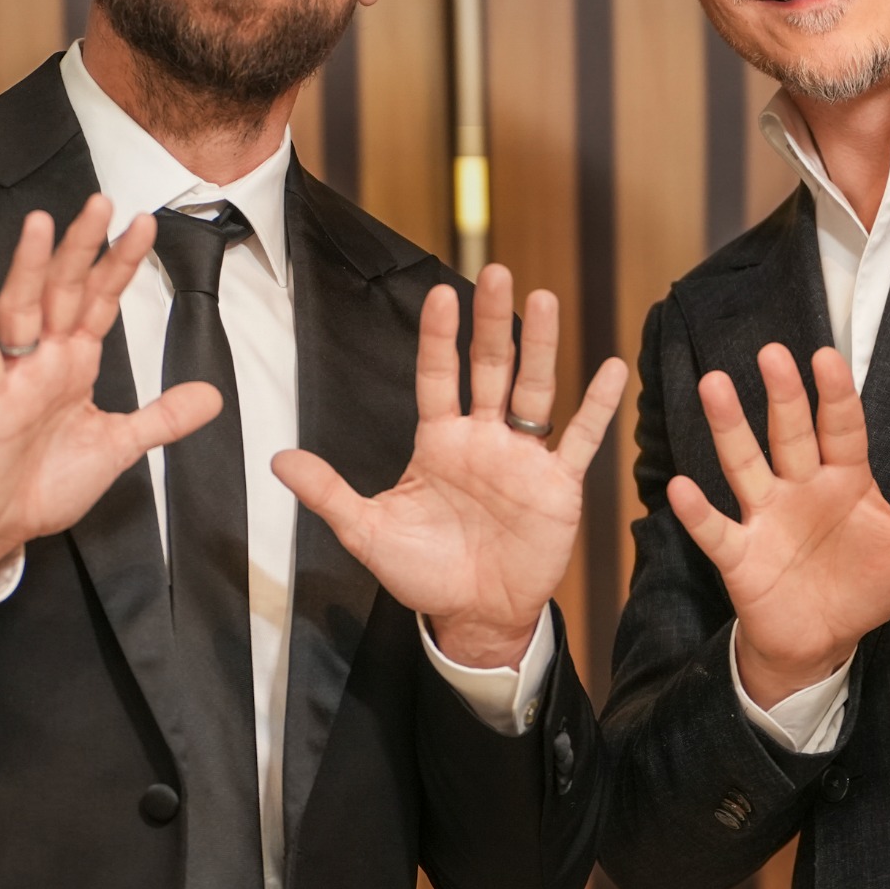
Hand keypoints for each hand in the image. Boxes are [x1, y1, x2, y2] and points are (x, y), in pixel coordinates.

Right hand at [0, 195, 221, 585]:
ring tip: (39, 223)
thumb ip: (162, 418)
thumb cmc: (45, 481)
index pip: (103, 300)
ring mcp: (14, 377)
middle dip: (83, 247)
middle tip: (102, 200)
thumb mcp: (119, 446)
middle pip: (65, 290)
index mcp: (75, 362)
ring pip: (21, 309)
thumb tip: (212, 396)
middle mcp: (45, 358)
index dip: (122, 263)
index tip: (146, 223)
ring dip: (29, 267)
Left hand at [275, 265, 628, 669]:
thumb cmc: (424, 573)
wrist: (475, 617)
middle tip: (493, 271)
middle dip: (491, 322)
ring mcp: (523, 457)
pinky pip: (581, 438)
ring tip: (544, 299)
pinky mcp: (557, 484)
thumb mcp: (368, 532)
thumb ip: (329, 493)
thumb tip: (278, 461)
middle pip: (490, 368)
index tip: (440, 295)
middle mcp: (484, 439)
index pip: (438, 377)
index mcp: (440, 442)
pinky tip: (612, 369)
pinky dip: (598, 406)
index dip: (439, 338)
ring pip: (533, 390)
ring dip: (541, 347)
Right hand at [667, 345, 889, 708]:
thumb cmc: (867, 585)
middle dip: (783, 395)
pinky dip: (698, 512)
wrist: (823, 639)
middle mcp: (801, 486)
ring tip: (714, 387)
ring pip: (746, 464)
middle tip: (773, 353)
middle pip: (790, 433)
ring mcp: (766, 516)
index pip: (842, 427)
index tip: (828, 356)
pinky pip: (717, 530)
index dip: (836, 394)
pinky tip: (680, 487)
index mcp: (845, 478)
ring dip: (730, 427)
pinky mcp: (741, 554)